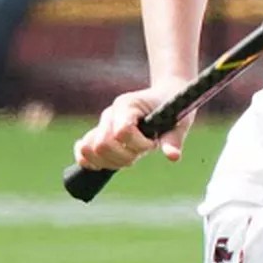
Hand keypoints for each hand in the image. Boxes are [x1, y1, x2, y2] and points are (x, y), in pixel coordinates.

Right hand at [72, 86, 192, 172]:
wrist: (165, 95)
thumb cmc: (173, 109)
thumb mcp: (179, 123)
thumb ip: (173, 140)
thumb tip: (172, 157)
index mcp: (128, 105)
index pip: (122, 132)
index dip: (138, 145)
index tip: (153, 144)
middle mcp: (111, 113)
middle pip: (102, 144)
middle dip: (123, 157)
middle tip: (139, 154)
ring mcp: (102, 123)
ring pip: (91, 149)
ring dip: (110, 162)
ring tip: (128, 159)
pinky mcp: (99, 133)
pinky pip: (83, 148)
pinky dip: (88, 160)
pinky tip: (101, 166)